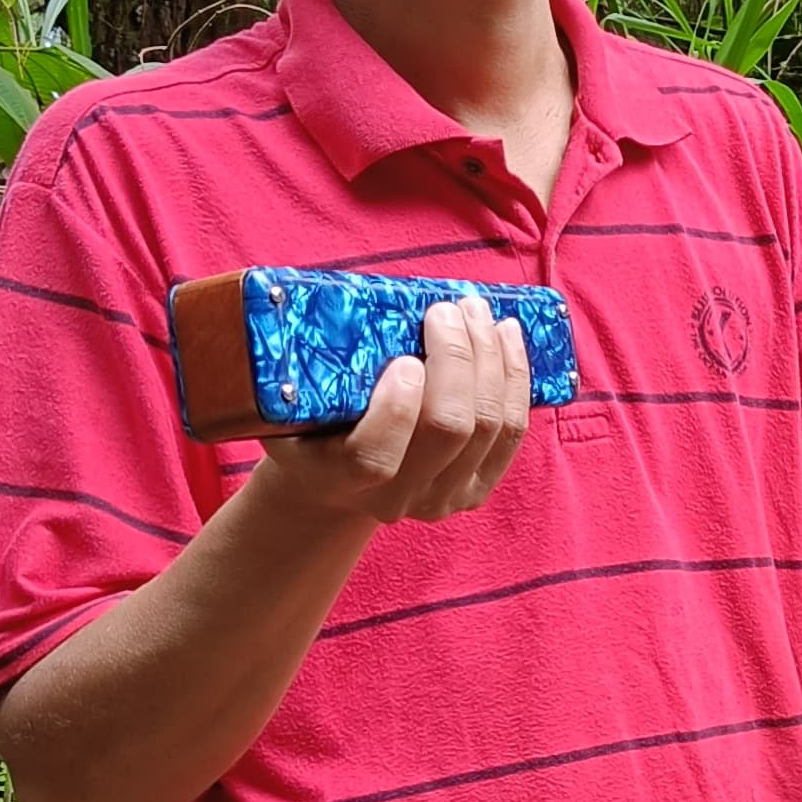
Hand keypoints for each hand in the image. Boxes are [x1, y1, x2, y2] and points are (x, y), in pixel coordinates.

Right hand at [260, 293, 531, 530]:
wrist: (336, 482)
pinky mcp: (476, 489)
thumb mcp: (285, 401)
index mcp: (337, 479)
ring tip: (478, 312)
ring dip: (492, 358)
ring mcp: (442, 499)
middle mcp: (394, 499)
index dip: (396, 410)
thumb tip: (338, 303)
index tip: (405, 360)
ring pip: (489, 425)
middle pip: (448, 429)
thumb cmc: (308, 424)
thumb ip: (304, 370)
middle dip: (457, 358)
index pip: (374, 458)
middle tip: (448, 309)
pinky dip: (515, 377)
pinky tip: (507, 336)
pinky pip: (512, 431)